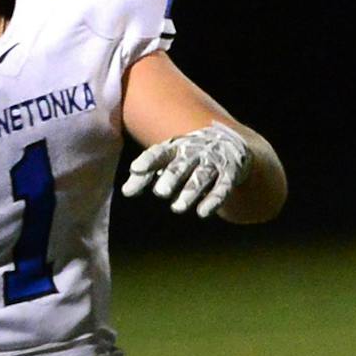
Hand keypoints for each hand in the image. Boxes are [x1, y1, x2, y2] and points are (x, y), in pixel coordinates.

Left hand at [121, 123, 250, 216]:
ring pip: (202, 176)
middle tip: (160, 192)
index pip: (161, 152)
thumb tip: (126, 191)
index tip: (136, 169)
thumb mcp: (167, 160)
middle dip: (172, 177)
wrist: (230, 143)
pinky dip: (213, 199)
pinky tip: (203, 212)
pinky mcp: (230, 173)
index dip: (149, 160)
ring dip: (190, 191)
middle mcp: (195, 151)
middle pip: (182, 164)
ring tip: (177, 207)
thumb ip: (145, 175)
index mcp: (176, 146)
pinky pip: (223, 186)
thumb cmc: (188, 156)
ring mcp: (214, 161)